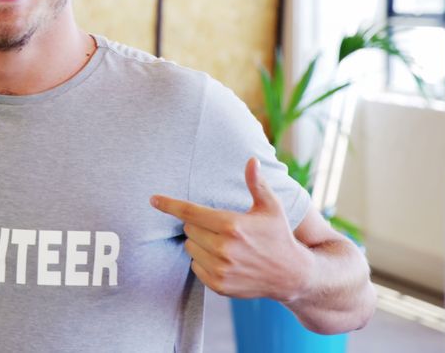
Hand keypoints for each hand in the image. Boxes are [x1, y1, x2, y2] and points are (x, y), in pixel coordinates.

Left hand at [150, 157, 312, 301]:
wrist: (291, 275)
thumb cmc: (279, 236)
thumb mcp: (270, 207)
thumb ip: (257, 184)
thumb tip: (251, 160)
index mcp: (232, 225)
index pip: (190, 213)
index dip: (169, 205)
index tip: (153, 199)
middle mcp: (223, 248)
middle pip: (189, 229)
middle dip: (198, 224)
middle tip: (218, 226)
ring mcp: (220, 269)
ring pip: (190, 248)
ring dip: (199, 242)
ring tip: (222, 242)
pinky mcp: (218, 285)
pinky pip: (195, 266)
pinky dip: (203, 260)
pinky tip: (222, 258)